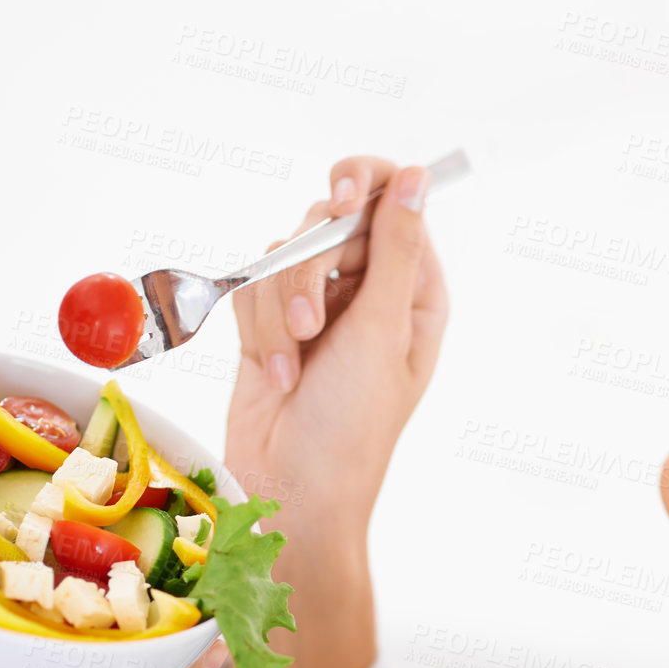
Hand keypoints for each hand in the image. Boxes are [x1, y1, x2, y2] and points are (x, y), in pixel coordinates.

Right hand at [225, 157, 449, 667]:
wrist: (292, 490)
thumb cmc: (352, 428)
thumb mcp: (383, 332)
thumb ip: (393, 248)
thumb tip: (417, 177)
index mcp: (413, 289)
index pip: (393, 197)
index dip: (363, 183)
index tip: (340, 198)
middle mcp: (369, 290)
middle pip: (327, 220)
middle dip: (309, 272)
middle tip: (315, 325)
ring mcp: (318, 307)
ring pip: (281, 254)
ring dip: (280, 312)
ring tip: (294, 368)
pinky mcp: (271, 324)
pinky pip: (251, 288)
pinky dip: (257, 331)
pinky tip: (277, 376)